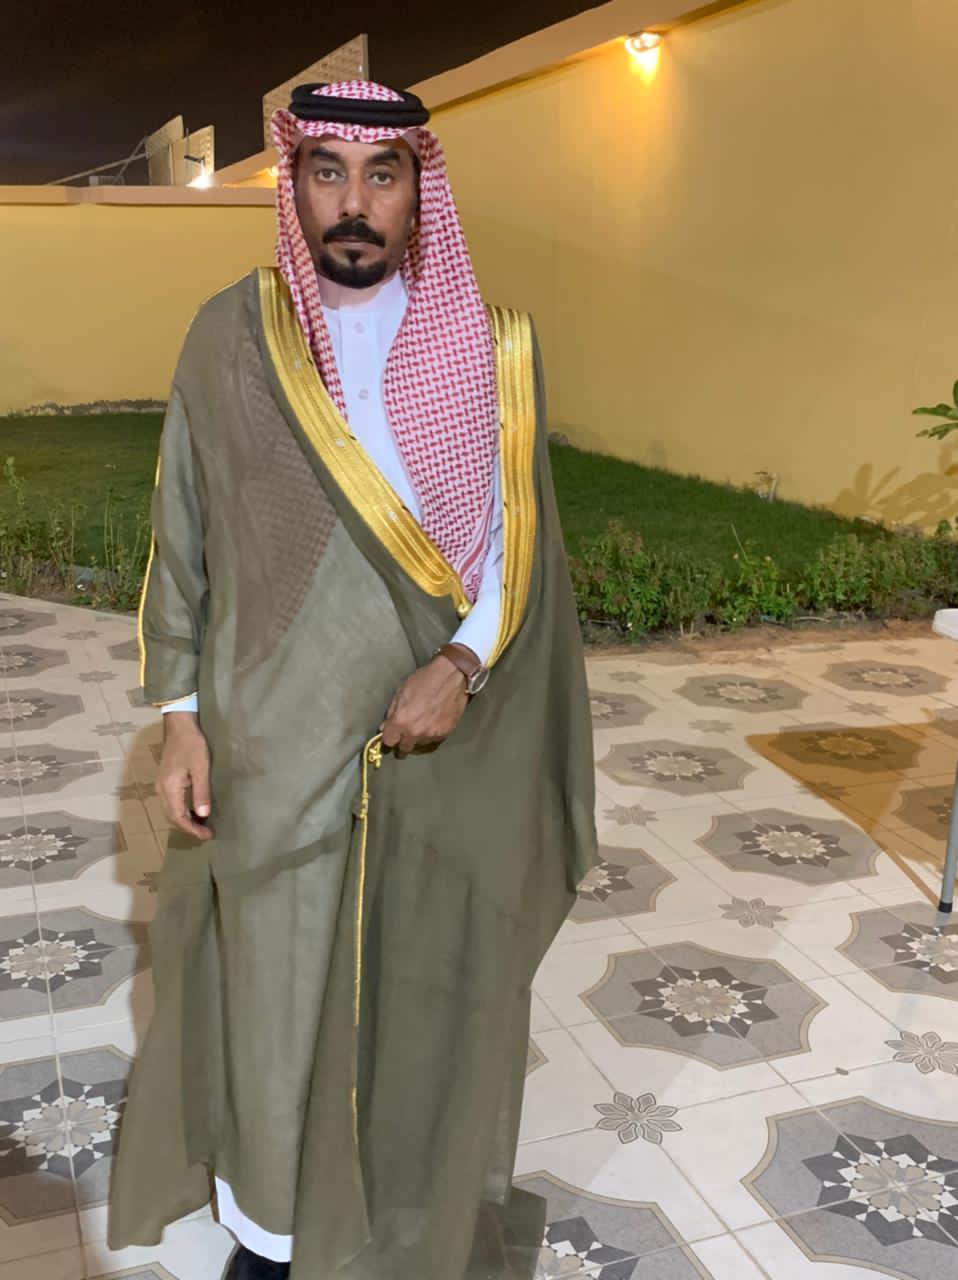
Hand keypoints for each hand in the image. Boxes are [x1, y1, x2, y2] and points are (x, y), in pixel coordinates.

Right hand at [157, 712, 213, 839]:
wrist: (179, 726)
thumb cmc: (192, 745)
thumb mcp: (201, 768)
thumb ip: (201, 792)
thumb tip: (203, 814)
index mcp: (169, 788)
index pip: (178, 817)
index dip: (192, 829)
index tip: (206, 836)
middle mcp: (162, 789)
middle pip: (173, 816)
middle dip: (189, 827)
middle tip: (206, 833)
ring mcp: (162, 784)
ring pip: (172, 809)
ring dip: (186, 819)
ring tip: (202, 824)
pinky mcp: (166, 780)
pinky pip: (172, 801)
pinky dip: (183, 809)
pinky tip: (194, 809)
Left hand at [381, 653, 470, 756]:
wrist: (451, 677)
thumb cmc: (423, 680)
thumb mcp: (401, 691)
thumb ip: (391, 712)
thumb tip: (385, 727)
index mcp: (401, 721)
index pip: (388, 742)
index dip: (388, 738)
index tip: (391, 735)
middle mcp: (415, 732)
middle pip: (404, 750)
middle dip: (401, 744)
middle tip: (403, 736)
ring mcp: (431, 735)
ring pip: (419, 746)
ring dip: (417, 739)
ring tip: (420, 727)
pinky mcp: (444, 734)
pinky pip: (433, 741)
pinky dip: (430, 736)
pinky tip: (431, 725)